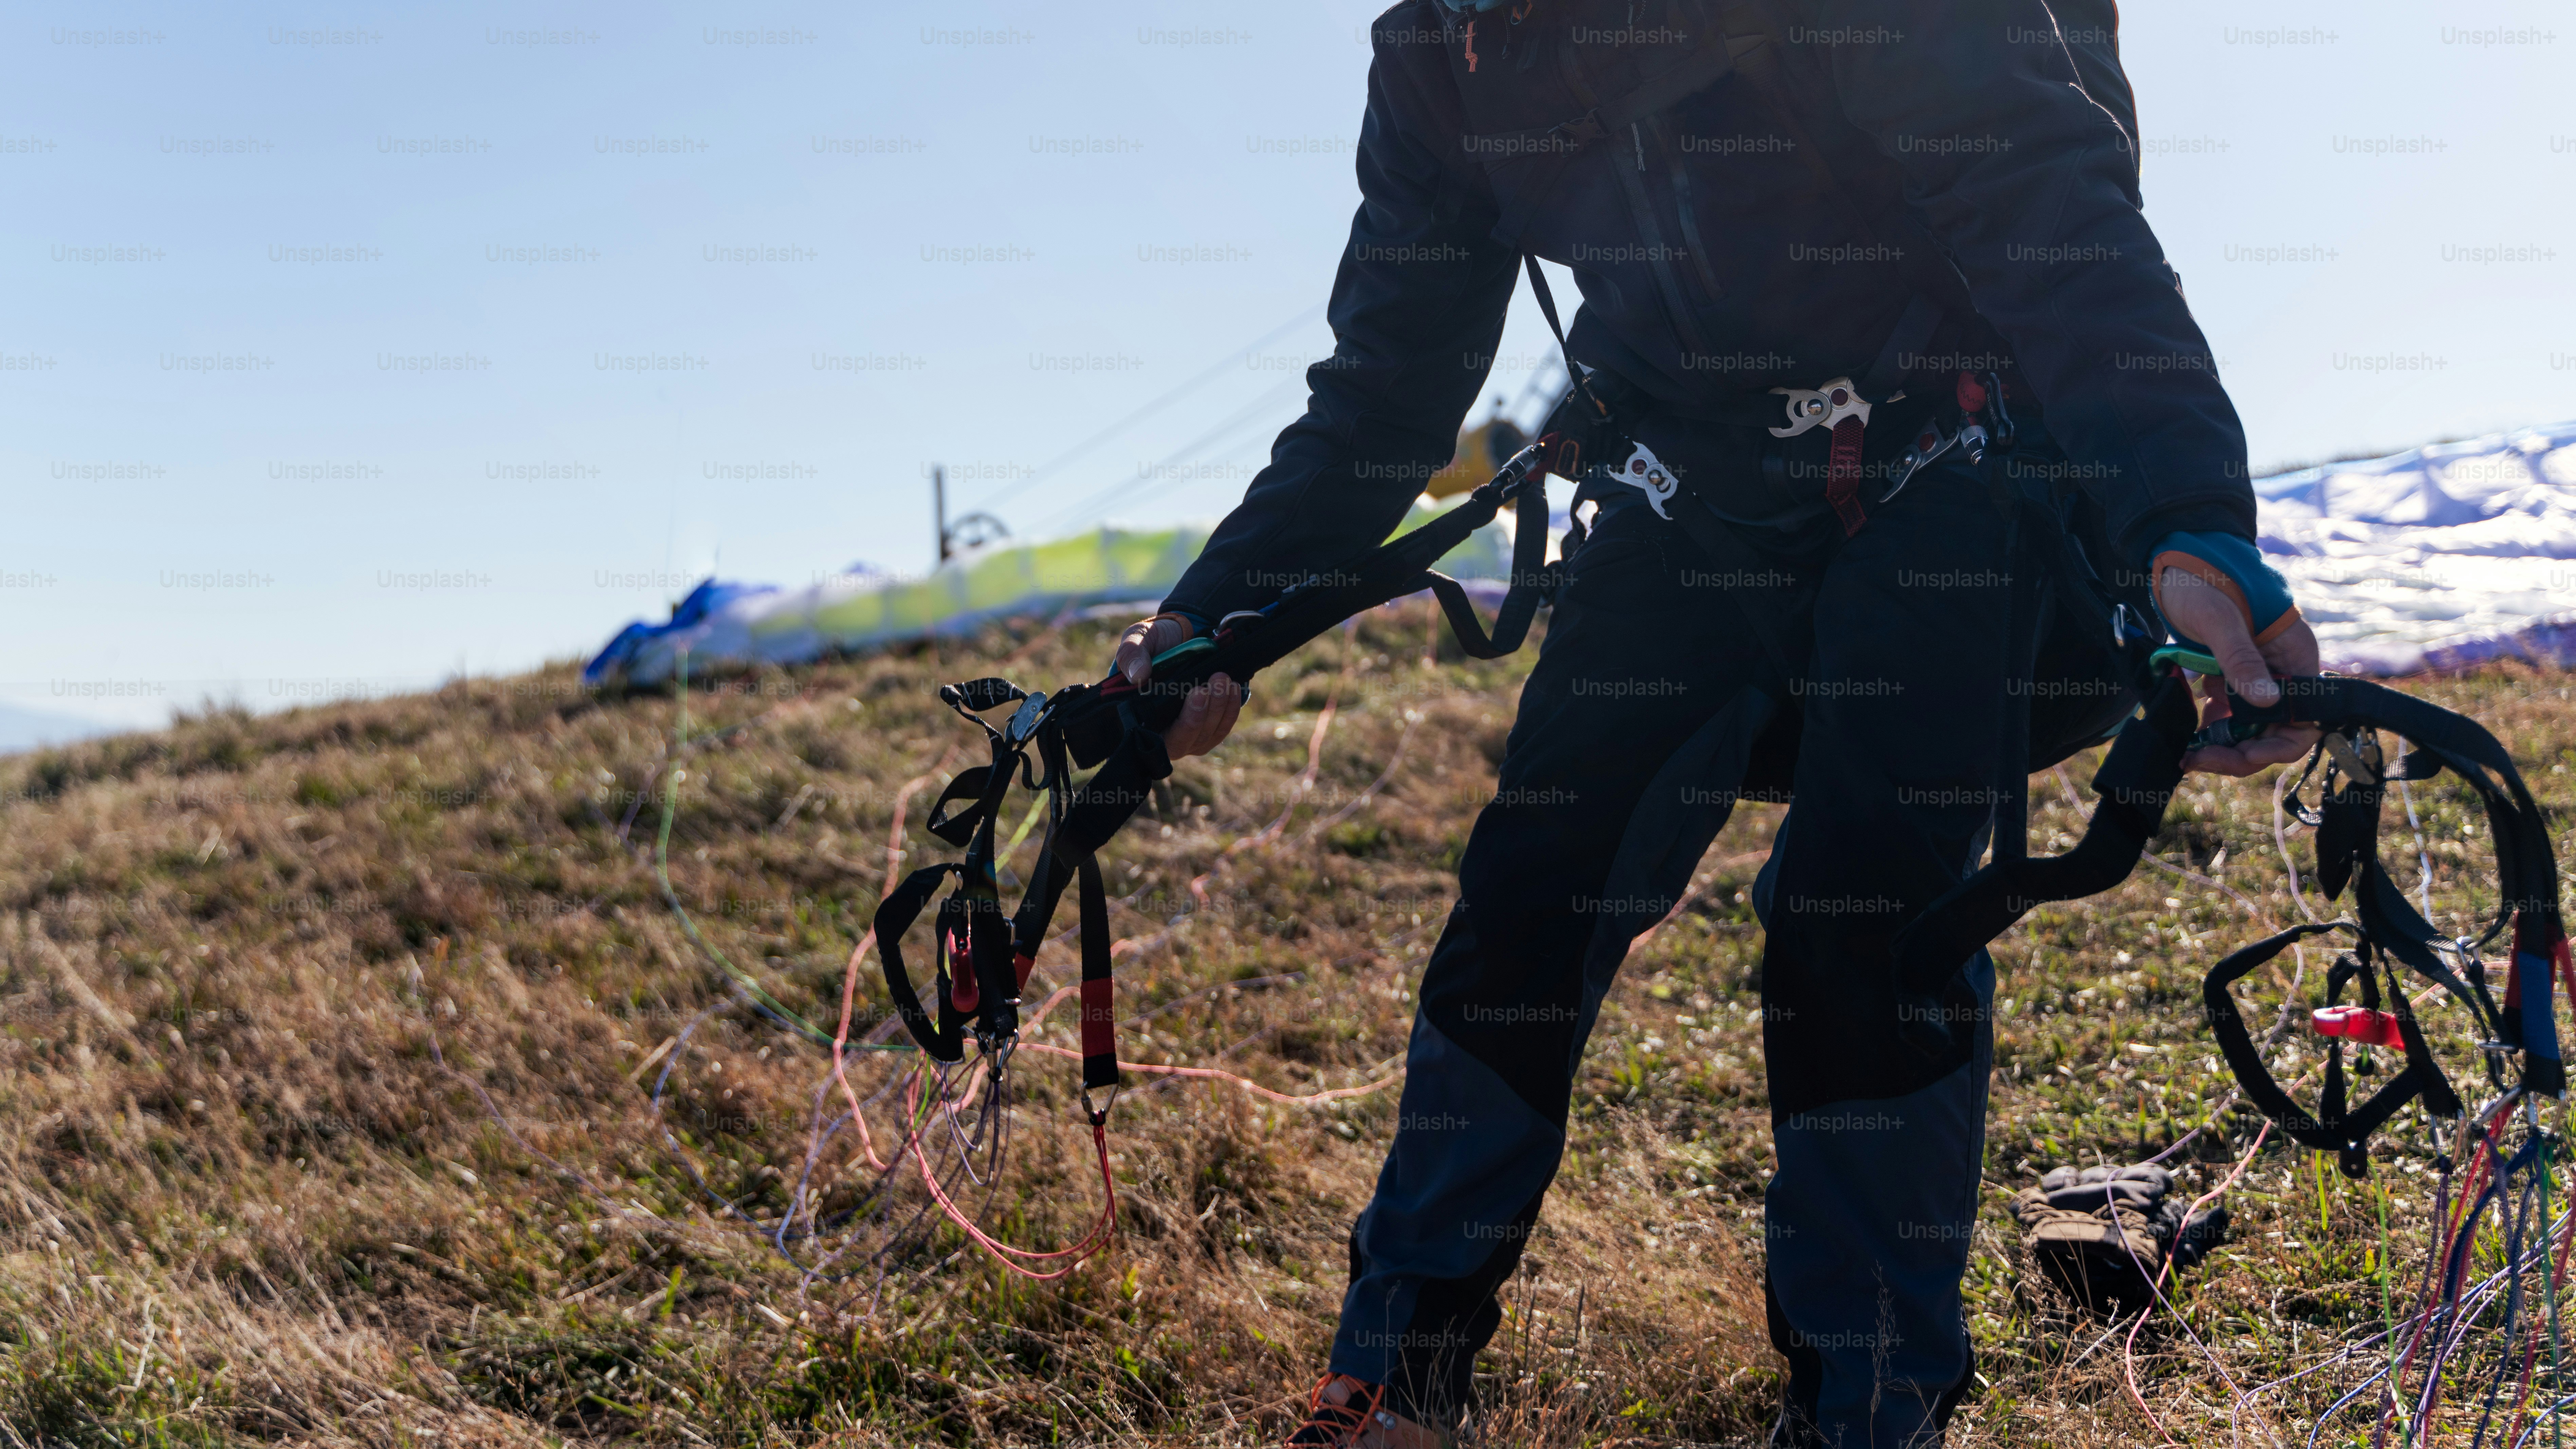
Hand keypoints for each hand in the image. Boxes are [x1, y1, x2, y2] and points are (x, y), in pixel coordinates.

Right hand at [1113, 615, 1241, 759]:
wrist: (1176, 638)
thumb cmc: (1151, 643)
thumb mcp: (1137, 639)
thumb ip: (1130, 654)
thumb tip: (1138, 676)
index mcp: (1139, 717)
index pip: (1154, 740)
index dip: (1177, 725)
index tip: (1195, 693)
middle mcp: (1163, 732)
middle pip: (1185, 740)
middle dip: (1199, 714)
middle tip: (1208, 686)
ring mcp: (1188, 733)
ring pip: (1206, 735)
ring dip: (1218, 709)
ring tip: (1222, 679)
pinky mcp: (1207, 727)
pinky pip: (1221, 728)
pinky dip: (1230, 710)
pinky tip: (1233, 689)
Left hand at [2159, 564, 2323, 775]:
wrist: (2178, 557)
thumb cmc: (2203, 577)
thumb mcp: (2219, 618)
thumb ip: (2241, 659)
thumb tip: (2266, 703)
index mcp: (2296, 656)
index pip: (2303, 719)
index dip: (2273, 745)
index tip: (2235, 754)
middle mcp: (2284, 670)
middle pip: (2276, 730)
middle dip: (2240, 752)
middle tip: (2195, 759)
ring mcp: (2259, 674)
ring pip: (2252, 727)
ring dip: (2223, 744)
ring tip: (2188, 750)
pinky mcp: (2234, 674)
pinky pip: (2231, 713)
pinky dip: (2212, 726)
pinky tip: (2189, 729)